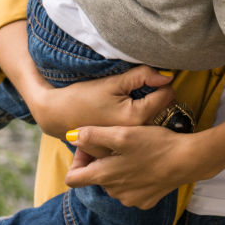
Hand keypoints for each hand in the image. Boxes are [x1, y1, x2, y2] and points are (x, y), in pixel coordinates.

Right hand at [0, 20, 176, 140]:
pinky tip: (122, 118)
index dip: (161, 84)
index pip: (167, 96)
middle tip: (141, 91)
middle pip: (162, 110)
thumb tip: (169, 76)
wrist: (56, 114)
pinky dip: (136, 125)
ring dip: (147, 112)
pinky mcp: (118, 149)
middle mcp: (134, 134)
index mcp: (135, 116)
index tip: (151, 80)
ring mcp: (126, 144)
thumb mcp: (113, 82)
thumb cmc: (83, 96)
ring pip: (151, 122)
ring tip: (130, 104)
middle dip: (156, 98)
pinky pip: (137, 134)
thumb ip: (143, 75)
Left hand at [63, 125, 205, 209]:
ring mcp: (130, 199)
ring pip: (115, 182)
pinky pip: (132, 189)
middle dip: (103, 160)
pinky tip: (148, 165)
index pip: (72, 178)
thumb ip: (94, 136)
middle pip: (97, 176)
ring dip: (120, 168)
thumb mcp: (123, 134)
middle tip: (120, 142)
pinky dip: (135, 178)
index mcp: (104, 176)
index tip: (93, 146)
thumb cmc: (156, 144)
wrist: (189, 160)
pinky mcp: (146, 201)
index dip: (78, 160)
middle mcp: (113, 193)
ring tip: (137, 152)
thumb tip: (71, 136)